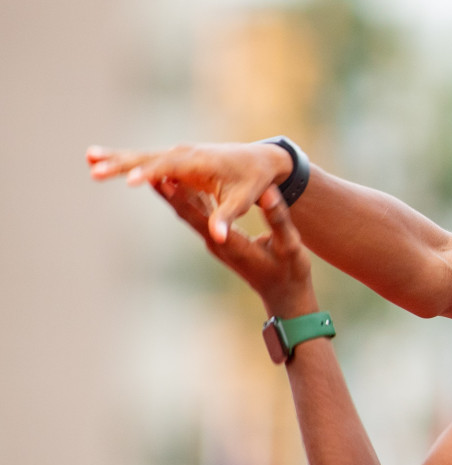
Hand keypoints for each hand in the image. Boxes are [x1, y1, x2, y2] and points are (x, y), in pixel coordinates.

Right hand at [88, 142, 290, 243]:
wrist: (261, 160)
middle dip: (122, 163)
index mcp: (201, 163)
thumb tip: (219, 238)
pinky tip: (100, 159)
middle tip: (94, 170)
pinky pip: (147, 160)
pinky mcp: (175, 160)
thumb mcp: (243, 200)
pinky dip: (124, 160)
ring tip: (87, 158)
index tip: (131, 181)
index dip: (152, 174)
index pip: (172, 168)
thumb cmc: (253, 182)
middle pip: (149, 158)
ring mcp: (179, 155)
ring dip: (116, 157)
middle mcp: (186, 154)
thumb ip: (227, 217)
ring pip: (143, 156)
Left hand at [156, 179, 316, 318]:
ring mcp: (217, 244)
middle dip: (168, 191)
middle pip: (187, 214)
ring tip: (160, 170)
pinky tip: (186, 186)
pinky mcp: (221, 242)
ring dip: (176, 194)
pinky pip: (202, 218)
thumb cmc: (289, 273)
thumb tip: (268, 194)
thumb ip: (278, 220)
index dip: (180, 198)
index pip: (199, 217)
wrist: (285, 296)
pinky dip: (193, 200)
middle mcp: (218, 244)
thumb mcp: (291, 246)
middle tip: (148, 168)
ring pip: (192, 215)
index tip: (163, 178)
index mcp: (231, 243)